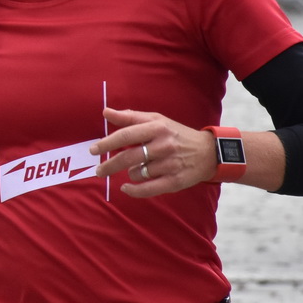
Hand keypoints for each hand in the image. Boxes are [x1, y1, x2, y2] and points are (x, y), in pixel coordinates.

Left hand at [90, 107, 216, 196]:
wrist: (209, 152)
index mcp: (158, 128)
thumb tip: (105, 112)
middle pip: (128, 157)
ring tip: (136, 168)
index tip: (93, 150)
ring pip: (137, 173)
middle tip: (99, 170)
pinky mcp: (175, 181)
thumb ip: (130, 117)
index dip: (107, 143)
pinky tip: (126, 188)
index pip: (126, 135)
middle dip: (109, 165)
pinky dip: (134, 190)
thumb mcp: (156, 120)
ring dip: (131, 173)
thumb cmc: (176, 134)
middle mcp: (164, 145)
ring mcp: (170, 164)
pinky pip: (148, 189)